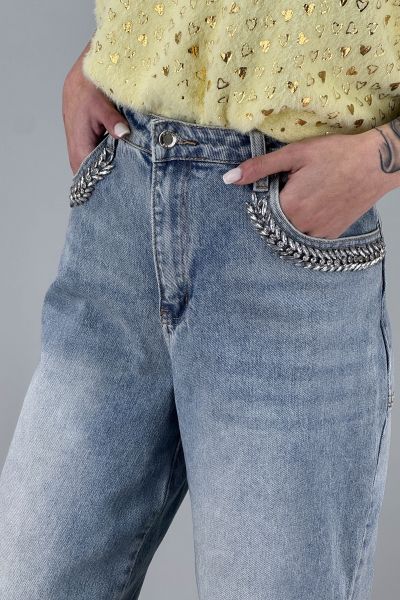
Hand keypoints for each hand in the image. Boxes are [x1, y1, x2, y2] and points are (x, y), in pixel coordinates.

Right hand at [62, 38, 130, 175]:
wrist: (84, 71)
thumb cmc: (91, 86)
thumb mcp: (103, 103)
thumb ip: (113, 121)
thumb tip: (123, 134)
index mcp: (80, 143)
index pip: (88, 174)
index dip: (101, 184)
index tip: (115, 190)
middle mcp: (76, 145)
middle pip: (89, 172)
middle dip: (103, 180)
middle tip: (123, 188)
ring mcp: (78, 141)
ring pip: (90, 163)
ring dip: (102, 169)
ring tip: (121, 178)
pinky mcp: (83, 136)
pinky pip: (92, 153)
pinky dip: (102, 158)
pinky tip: (116, 161)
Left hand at [222, 129, 397, 239]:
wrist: (376, 163)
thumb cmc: (336, 154)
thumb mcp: (294, 154)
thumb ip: (259, 168)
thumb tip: (229, 179)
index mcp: (289, 206)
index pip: (260, 212)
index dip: (263, 198)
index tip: (276, 185)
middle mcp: (302, 226)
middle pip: (274, 224)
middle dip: (276, 209)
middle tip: (292, 188)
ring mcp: (318, 233)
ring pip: (290, 232)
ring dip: (290, 219)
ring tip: (305, 196)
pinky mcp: (331, 235)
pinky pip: (308, 236)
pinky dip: (305, 225)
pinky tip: (315, 206)